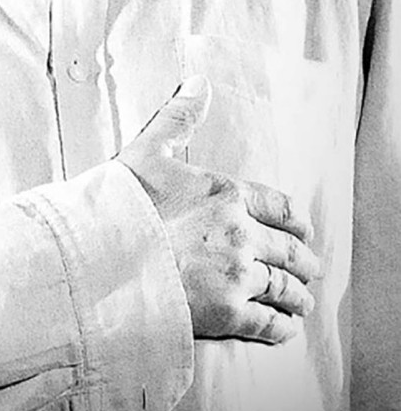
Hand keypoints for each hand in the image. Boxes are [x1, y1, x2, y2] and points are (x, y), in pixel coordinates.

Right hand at [117, 75, 320, 344]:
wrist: (101, 255)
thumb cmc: (121, 202)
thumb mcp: (149, 149)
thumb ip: (179, 116)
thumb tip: (199, 81)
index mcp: (227, 193)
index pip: (279, 207)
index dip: (295, 221)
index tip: (302, 229)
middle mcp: (241, 233)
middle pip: (289, 249)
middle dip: (302, 260)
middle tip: (309, 268)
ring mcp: (237, 274)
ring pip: (284, 287)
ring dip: (298, 296)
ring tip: (302, 302)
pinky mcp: (227, 313)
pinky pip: (269, 323)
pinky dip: (282, 327)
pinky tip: (285, 328)